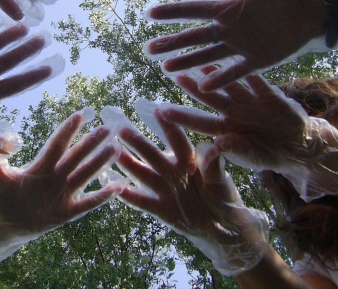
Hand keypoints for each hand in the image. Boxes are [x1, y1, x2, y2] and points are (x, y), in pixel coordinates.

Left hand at [0, 110, 123, 279]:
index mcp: (39, 167)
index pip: (57, 145)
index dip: (68, 130)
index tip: (81, 114)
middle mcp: (54, 177)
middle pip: (76, 156)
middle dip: (92, 142)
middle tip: (108, 127)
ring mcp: (61, 194)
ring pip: (85, 175)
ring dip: (99, 163)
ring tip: (114, 149)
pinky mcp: (65, 213)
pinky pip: (87, 204)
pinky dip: (102, 197)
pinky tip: (117, 187)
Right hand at [111, 102, 267, 275]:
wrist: (221, 226)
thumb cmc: (223, 197)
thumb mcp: (221, 182)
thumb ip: (213, 166)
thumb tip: (211, 147)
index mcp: (189, 161)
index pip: (177, 140)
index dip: (168, 126)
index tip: (158, 110)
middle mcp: (173, 171)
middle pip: (153, 154)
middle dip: (137, 142)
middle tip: (121, 128)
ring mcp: (165, 190)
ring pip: (143, 174)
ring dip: (129, 164)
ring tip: (114, 153)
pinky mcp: (161, 209)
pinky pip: (143, 202)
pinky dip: (130, 197)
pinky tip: (116, 189)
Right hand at [145, 0, 327, 90]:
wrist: (317, 12)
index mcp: (229, 7)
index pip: (195, 10)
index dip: (173, 12)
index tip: (150, 13)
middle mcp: (229, 28)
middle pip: (194, 37)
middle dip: (171, 43)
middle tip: (147, 49)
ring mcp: (241, 45)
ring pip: (208, 56)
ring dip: (187, 62)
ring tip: (165, 68)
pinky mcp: (257, 60)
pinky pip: (235, 72)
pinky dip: (220, 79)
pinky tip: (203, 86)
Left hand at [161, 71, 337, 199]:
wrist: (298, 145)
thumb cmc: (269, 155)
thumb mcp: (254, 157)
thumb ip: (237, 151)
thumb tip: (219, 145)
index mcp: (226, 129)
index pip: (200, 123)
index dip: (182, 117)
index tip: (162, 111)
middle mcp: (235, 112)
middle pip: (211, 98)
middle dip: (193, 88)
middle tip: (175, 75)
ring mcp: (251, 101)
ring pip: (230, 85)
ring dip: (215, 74)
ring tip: (199, 61)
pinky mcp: (270, 95)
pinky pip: (258, 81)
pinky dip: (248, 73)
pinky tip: (237, 60)